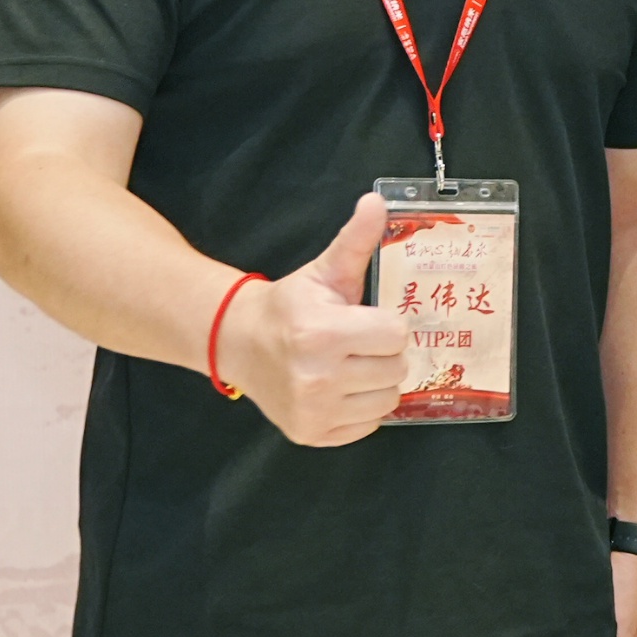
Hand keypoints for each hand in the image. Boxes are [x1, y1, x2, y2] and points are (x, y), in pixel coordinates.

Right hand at [226, 193, 415, 446]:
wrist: (239, 343)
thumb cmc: (290, 306)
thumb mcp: (323, 270)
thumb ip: (356, 240)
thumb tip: (377, 202)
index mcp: (321, 333)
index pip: (396, 335)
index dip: (386, 325)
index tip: (365, 319)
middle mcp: (316, 377)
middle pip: (396, 369)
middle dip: (383, 353)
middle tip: (358, 343)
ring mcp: (312, 410)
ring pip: (388, 400)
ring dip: (376, 383)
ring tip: (351, 365)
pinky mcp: (310, 434)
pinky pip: (367, 426)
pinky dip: (360, 408)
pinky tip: (340, 389)